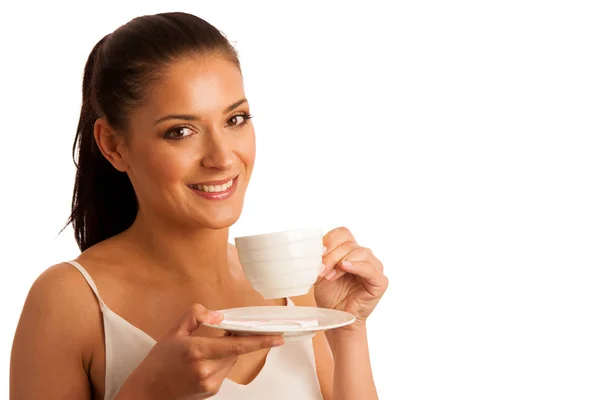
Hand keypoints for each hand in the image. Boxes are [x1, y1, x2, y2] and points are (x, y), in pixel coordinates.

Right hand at [115, 303, 283, 399]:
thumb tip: (219, 316)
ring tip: (211, 345)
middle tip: (234, 328)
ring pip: (232, 361)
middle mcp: (206, 370)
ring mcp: (210, 383)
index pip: (236, 345)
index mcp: (197, 351)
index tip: (277, 337)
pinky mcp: (212, 391)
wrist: (148, 390)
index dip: (260, 341)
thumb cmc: (160, 360)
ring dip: (229, 350)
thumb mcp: (174, 331)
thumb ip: (196, 316)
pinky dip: (222, 361)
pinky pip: (225, 371)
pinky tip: (207, 359)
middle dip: (239, 338)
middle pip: (236, 351)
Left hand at [314, 227, 387, 328]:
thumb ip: (321, 258)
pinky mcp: (380, 281)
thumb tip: (315, 247)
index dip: (330, 240)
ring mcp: (374, 267)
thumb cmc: (330, 295)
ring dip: (341, 262)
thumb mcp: (320, 272)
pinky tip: (345, 267)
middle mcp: (364, 256)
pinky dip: (357, 266)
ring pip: (360, 252)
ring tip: (330, 276)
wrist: (336, 317)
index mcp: (350, 250)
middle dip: (331, 256)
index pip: (343, 233)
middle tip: (321, 270)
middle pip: (349, 244)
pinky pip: (370, 268)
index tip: (318, 253)